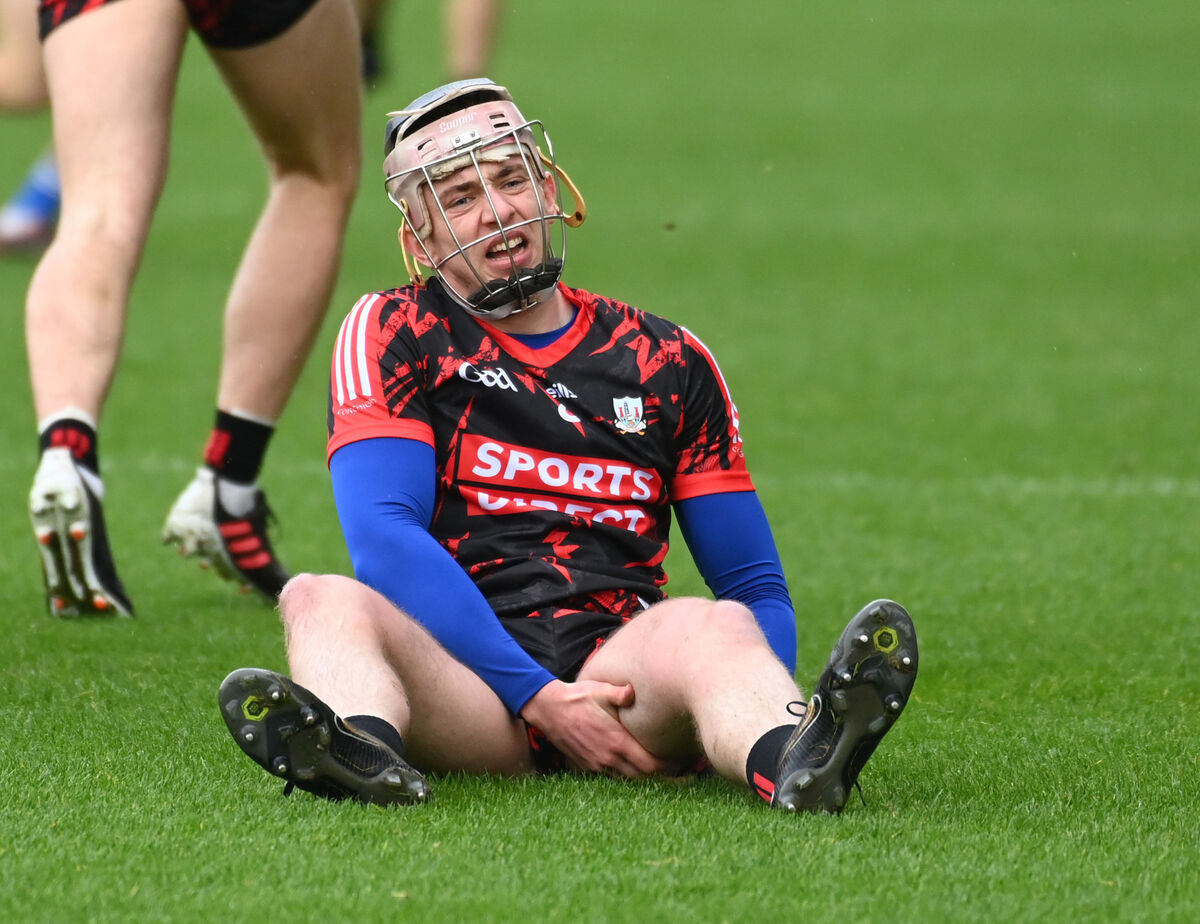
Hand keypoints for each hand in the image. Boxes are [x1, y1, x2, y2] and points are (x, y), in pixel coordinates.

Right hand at [520, 679, 668, 777]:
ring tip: (663, 774)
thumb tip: (634, 691)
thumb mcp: (601, 690)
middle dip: (663, 778)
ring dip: (645, 779)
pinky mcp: (587, 765)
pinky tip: (635, 768)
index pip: (649, 765)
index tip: (682, 767)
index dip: (668, 769)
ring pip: (628, 780)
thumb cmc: (576, 697)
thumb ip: (621, 693)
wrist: (547, 708)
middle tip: (681, 776)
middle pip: (642, 778)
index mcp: (616, 741)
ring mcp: (596, 764)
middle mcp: (608, 757)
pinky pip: (613, 777)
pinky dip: (627, 776)